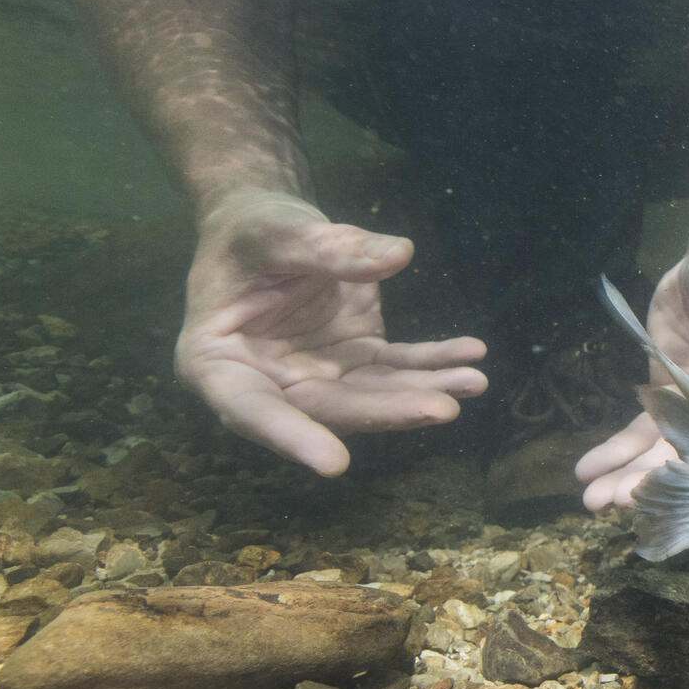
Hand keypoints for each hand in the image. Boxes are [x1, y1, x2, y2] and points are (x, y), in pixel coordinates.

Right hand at [176, 189, 487, 474]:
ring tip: (473, 382)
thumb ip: (328, 248)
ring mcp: (316, 375)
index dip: (291, 437)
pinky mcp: (355, 359)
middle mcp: (268, 382)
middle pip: (327, 409)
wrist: (264, 225)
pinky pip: (397, 367)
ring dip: (422, 391)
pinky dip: (434, 362)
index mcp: (216, 363)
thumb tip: (397, 255)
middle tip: (441, 408)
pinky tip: (470, 355)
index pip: (251, 410)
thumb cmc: (250, 231)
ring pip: (371, 395)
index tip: (335, 464)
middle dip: (386, 411)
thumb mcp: (277, 230)